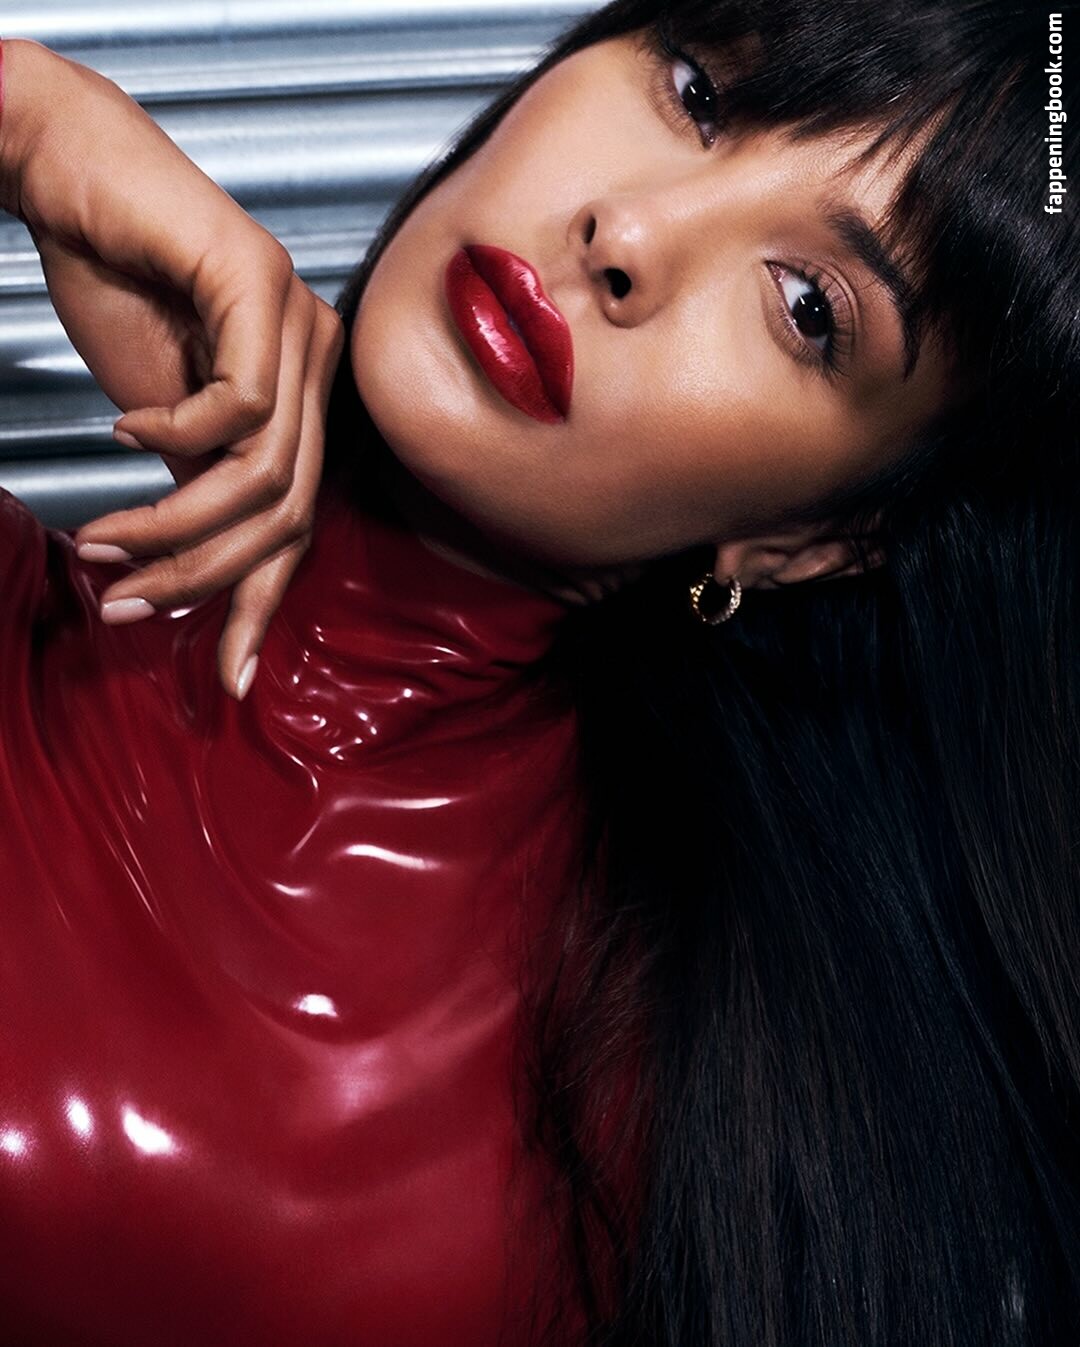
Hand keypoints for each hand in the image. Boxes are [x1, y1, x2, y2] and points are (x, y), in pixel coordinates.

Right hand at [0, 39, 343, 698]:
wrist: (73, 178)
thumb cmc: (119, 286)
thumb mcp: (165, 416)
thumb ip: (203, 486)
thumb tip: (208, 568)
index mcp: (306, 398)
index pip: (302, 523)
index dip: (263, 604)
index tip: (228, 675)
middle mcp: (321, 364)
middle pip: (290, 513)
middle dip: (205, 577)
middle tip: (127, 604)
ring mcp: (301, 322)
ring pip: (265, 473)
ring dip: (175, 523)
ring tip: (106, 537)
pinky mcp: (260, 284)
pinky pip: (235, 404)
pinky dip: (172, 433)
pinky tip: (125, 428)